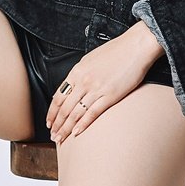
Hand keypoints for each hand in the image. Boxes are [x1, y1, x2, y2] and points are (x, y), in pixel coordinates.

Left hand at [46, 21, 163, 144]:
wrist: (135, 47)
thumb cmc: (116, 50)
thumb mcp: (90, 58)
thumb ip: (80, 73)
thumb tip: (71, 85)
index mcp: (77, 71)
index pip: (58, 96)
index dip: (52, 112)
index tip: (49, 122)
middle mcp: (84, 81)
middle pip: (64, 108)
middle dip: (57, 124)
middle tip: (52, 135)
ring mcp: (96, 89)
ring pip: (75, 113)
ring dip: (66, 128)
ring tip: (61, 138)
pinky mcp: (110, 96)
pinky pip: (92, 113)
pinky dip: (83, 125)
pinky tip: (76, 133)